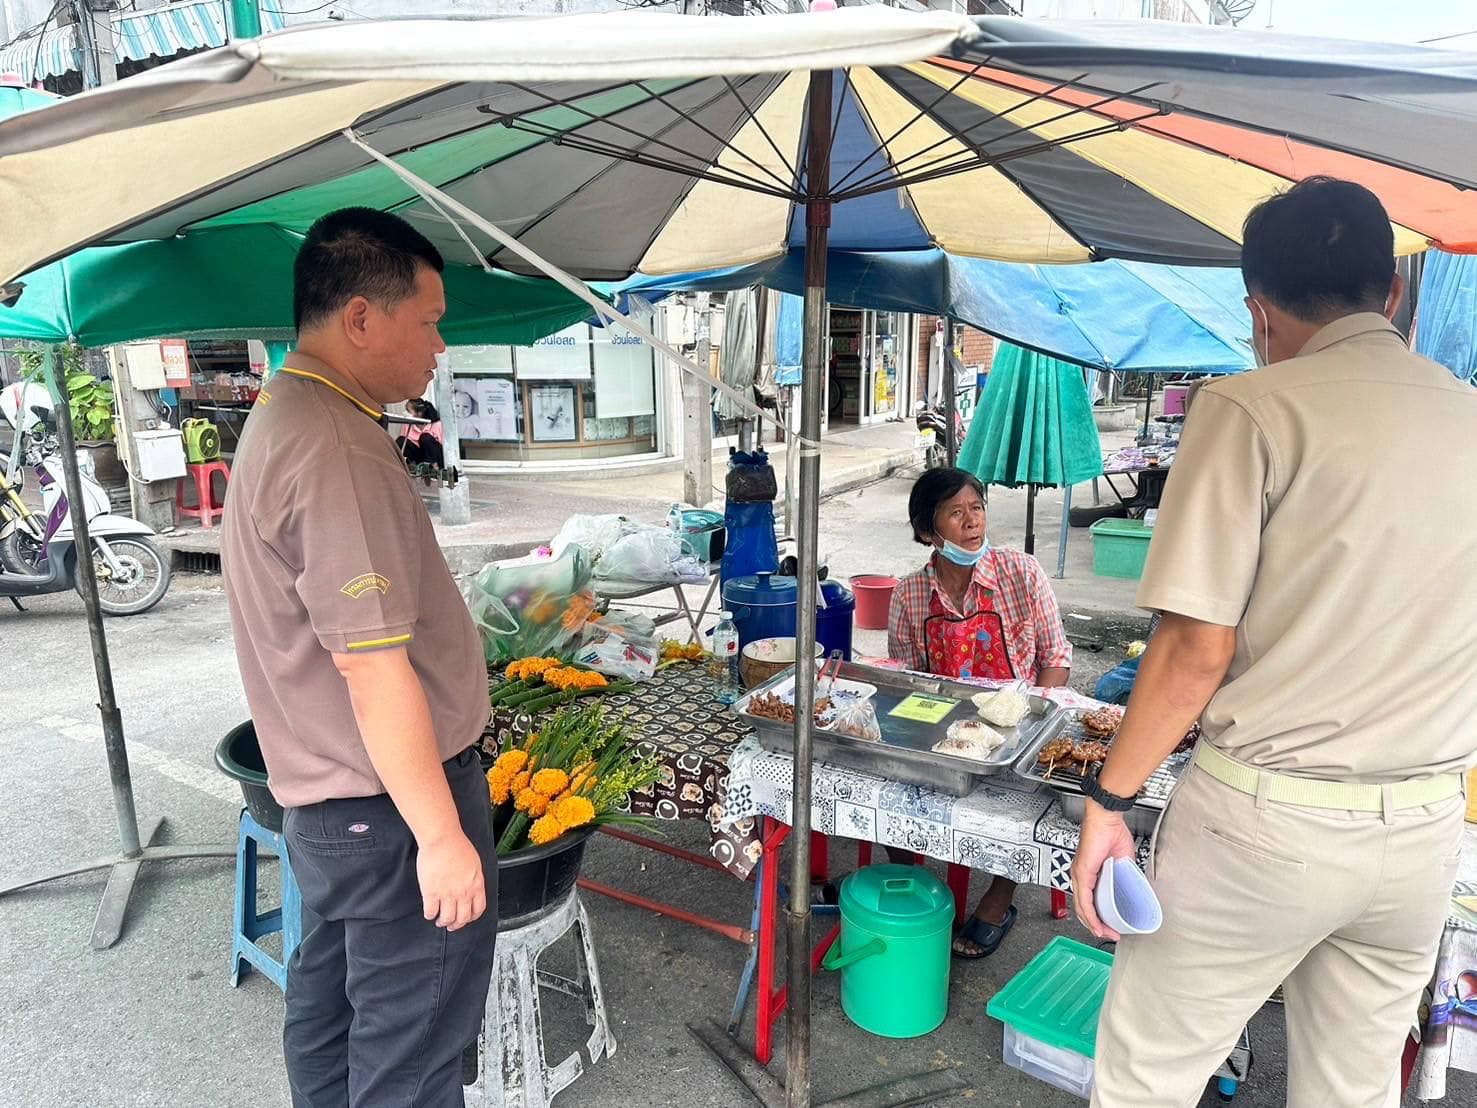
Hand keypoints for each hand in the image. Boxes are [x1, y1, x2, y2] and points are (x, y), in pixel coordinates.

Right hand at [417, 830, 486, 930]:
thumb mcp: (474, 863)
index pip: (478, 909)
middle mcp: (463, 893)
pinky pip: (430, 912)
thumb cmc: (457, 845)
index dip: (472, 917)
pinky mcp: (431, 893)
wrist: (442, 840)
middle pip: (463, 918)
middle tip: (452, 924)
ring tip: (440, 920)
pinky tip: (429, 912)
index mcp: (476, 885)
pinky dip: (430, 915)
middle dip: (457, 924)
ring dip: (443, 922)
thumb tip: (472, 886)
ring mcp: (447, 894)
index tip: (468, 918)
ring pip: (447, 918)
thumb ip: (474, 878)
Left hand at [1070, 803, 1136, 941]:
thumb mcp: (1122, 862)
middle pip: (1083, 908)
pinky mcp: (1082, 872)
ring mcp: (1079, 874)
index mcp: (1088, 873)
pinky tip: (1098, 924)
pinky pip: (1084, 899)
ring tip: (1106, 934)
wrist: (1107, 818)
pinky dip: (1091, 915)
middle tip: (1110, 935)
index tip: (1110, 927)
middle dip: (1097, 925)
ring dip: (1094, 924)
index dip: (1097, 917)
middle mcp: (1079, 875)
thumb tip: (1132, 887)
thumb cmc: (1112, 834)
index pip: (1088, 901)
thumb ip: (1123, 875)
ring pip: (1082, 907)